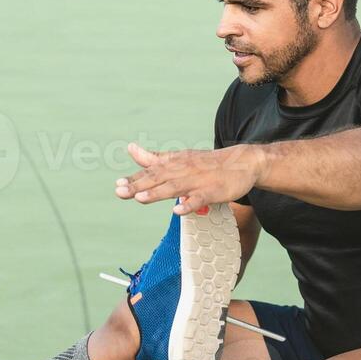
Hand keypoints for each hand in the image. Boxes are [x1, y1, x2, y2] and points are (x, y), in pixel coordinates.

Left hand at [113, 142, 264, 213]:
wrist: (242, 162)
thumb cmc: (206, 163)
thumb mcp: (178, 158)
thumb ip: (154, 158)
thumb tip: (131, 149)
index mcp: (174, 164)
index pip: (151, 172)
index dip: (134, 179)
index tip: (118, 186)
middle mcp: (183, 171)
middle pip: (158, 178)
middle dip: (138, 185)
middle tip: (120, 192)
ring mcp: (198, 181)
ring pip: (175, 187)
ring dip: (157, 193)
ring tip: (140, 198)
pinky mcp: (213, 191)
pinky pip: (200, 199)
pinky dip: (189, 204)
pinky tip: (178, 210)